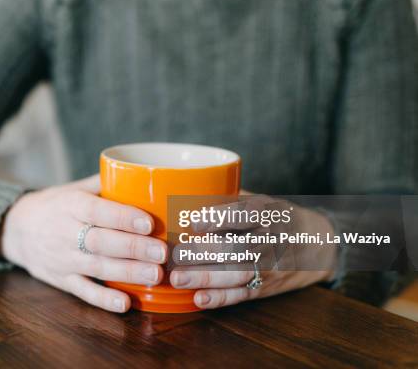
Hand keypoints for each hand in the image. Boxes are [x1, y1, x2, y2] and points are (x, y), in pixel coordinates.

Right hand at [0, 175, 166, 312]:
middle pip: (100, 242)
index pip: (96, 211)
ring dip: (127, 273)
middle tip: (162, 251)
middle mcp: (65, 232)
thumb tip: (144, 174)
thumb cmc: (56, 205)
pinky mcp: (62, 280)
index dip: (122, 217)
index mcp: (70, 205)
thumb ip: (105, 183)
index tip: (149, 222)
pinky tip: (125, 303)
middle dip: (133, 248)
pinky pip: (83, 292)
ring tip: (154, 274)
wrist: (16, 229)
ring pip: (96, 267)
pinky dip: (103, 300)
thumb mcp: (74, 188)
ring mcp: (63, 259)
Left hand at [170, 192, 336, 308]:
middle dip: (205, 252)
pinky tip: (198, 298)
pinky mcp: (266, 287)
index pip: (245, 214)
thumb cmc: (276, 217)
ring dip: (206, 277)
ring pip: (237, 274)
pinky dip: (220, 298)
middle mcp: (272, 240)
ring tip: (178, 278)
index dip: (219, 218)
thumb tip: (187, 193)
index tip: (192, 221)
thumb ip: (229, 198)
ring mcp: (270, 266)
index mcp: (269, 212)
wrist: (316, 244)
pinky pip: (242, 294)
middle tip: (175, 254)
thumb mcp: (261, 200)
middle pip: (238, 248)